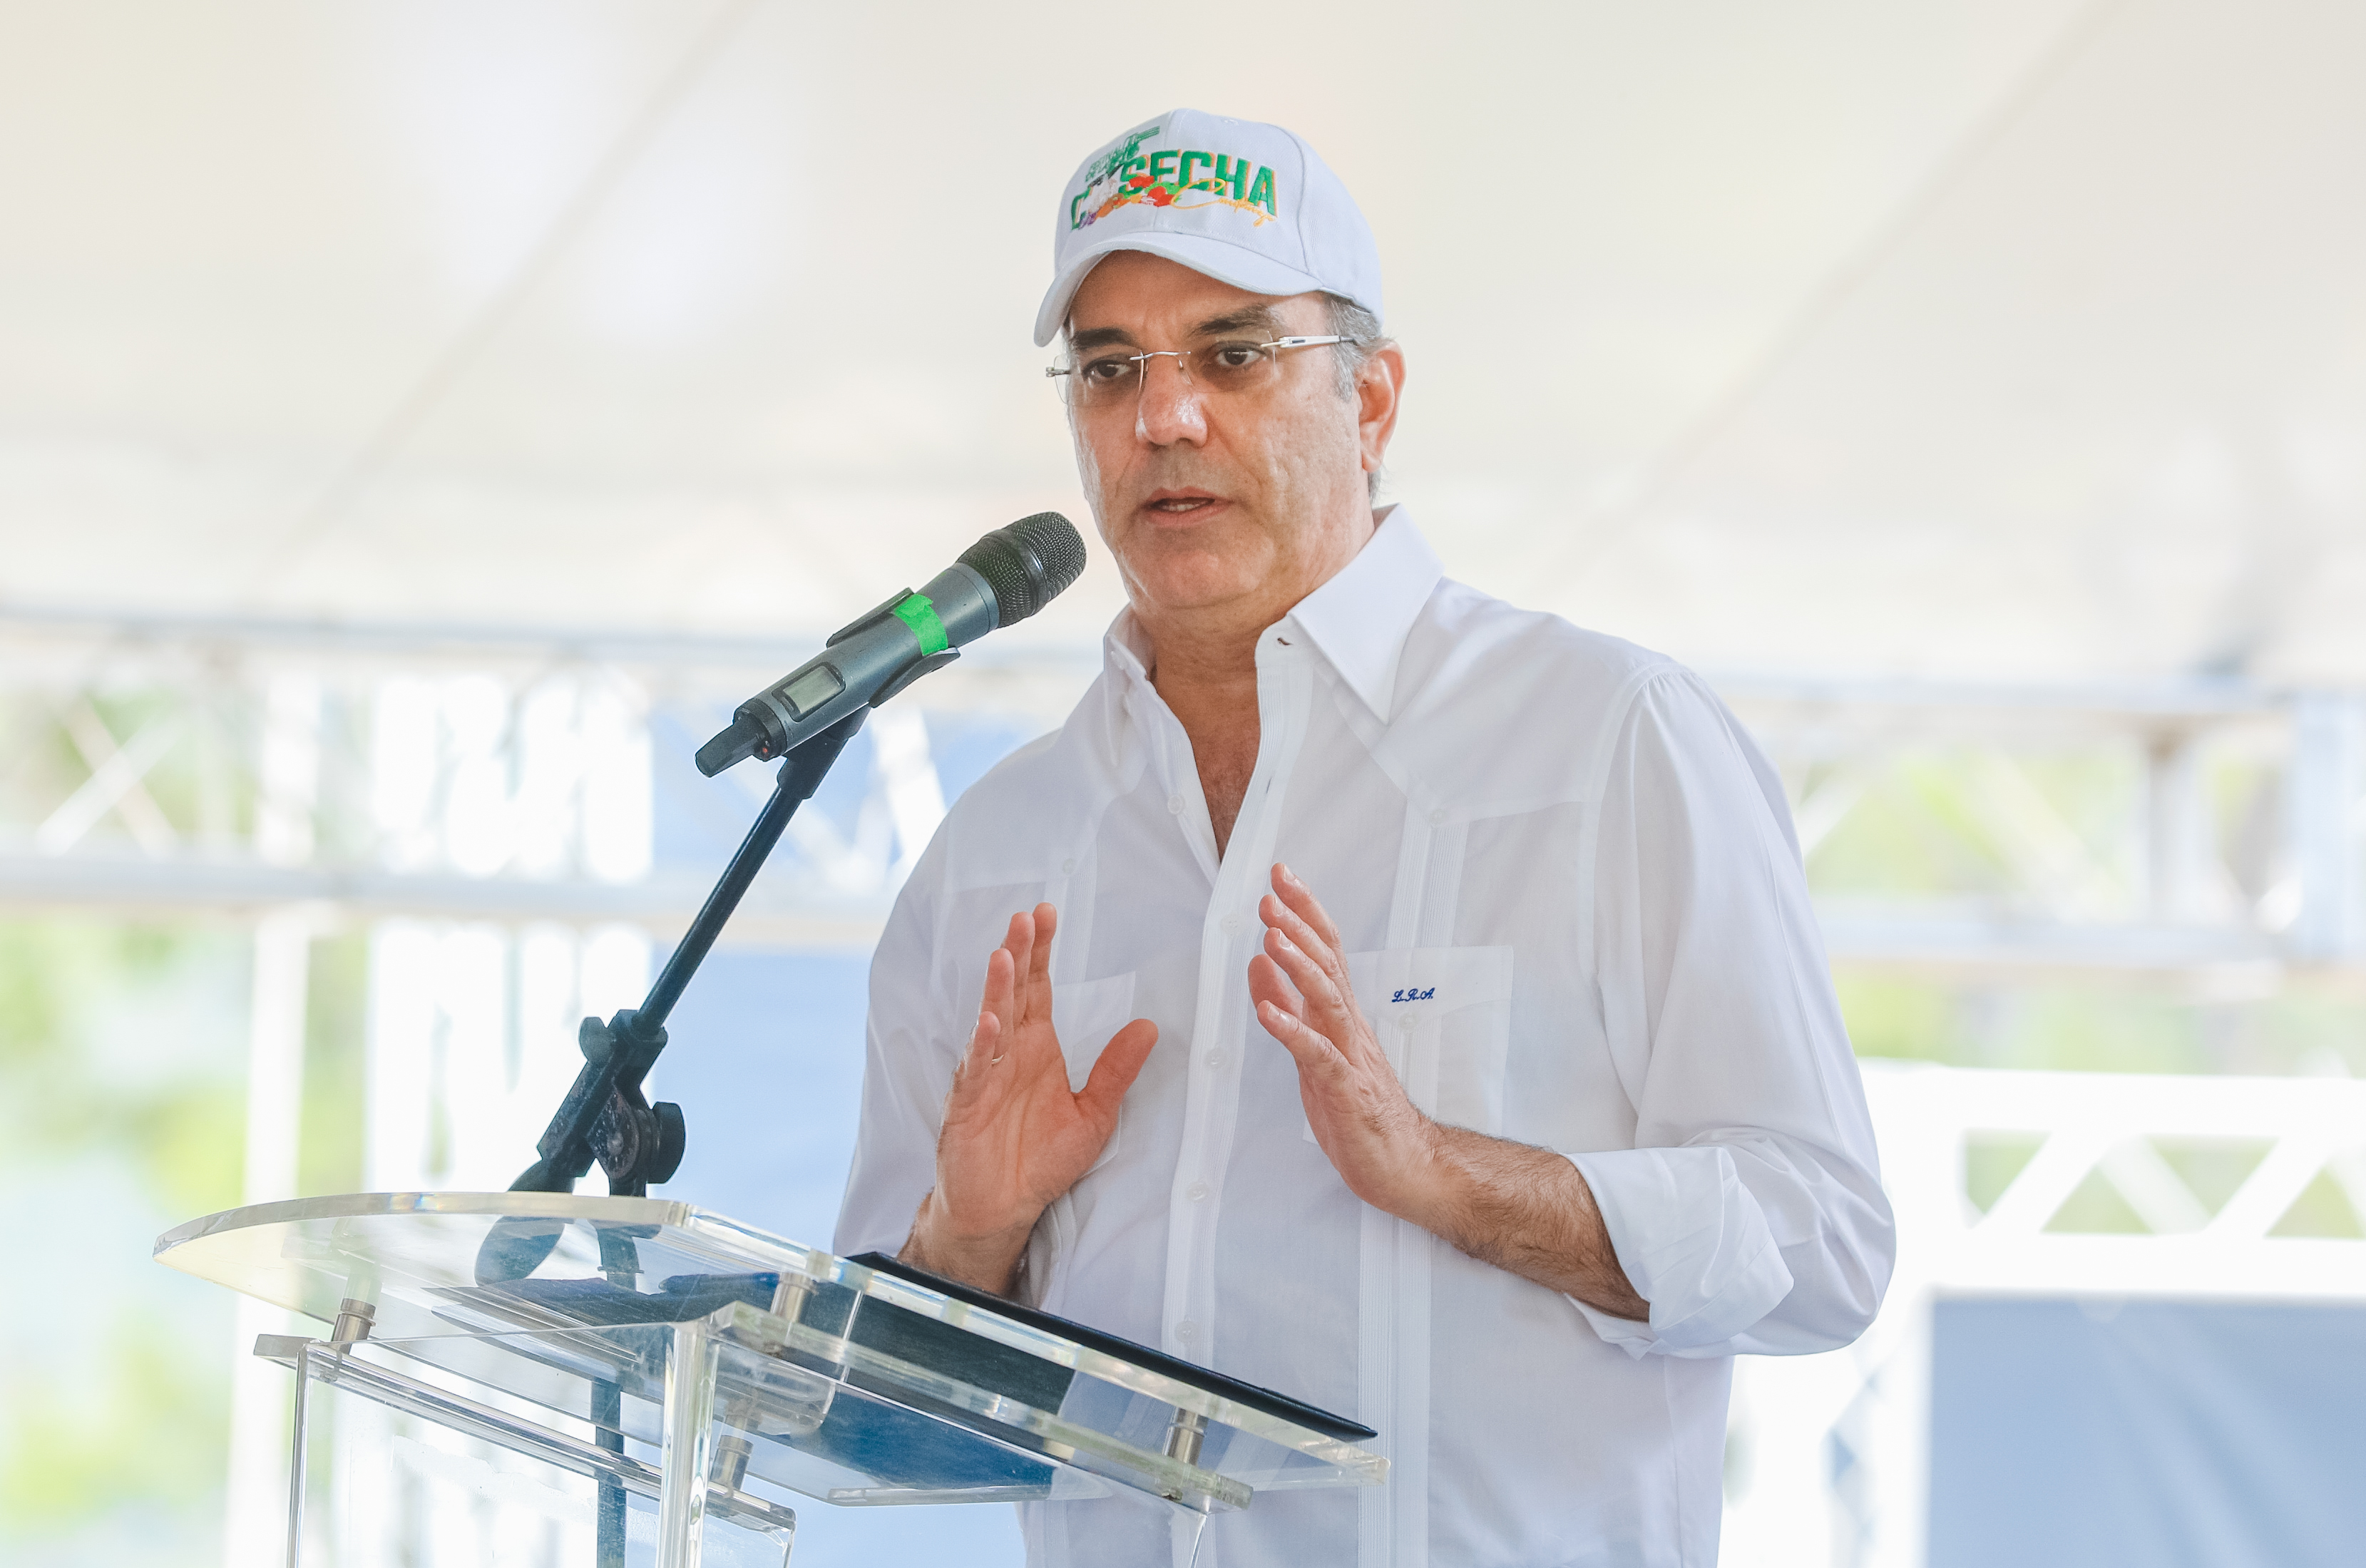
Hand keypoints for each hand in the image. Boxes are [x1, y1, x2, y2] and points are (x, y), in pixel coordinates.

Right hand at [902, 903, 1156, 1293]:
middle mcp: (1008, 1055)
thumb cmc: (1040, 1160)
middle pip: (1012, 994)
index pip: (1037, 990)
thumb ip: (1116, 1071)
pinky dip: (981, 1048)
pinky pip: (974, 1073)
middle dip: (1018, 954)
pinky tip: (989, 1022)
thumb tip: (1150, 1027)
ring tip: (1004, 954)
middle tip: (1026, 916)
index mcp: (1036, 1049)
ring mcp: (984, 1078)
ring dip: (995, 989)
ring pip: (990, 1023)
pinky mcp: (967, 1108)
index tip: (1047, 913)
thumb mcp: (1093, 1115)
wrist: (1001, 1208)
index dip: (1042, 952)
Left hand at [1247, 863, 1438, 1216]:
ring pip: (1328, 1001)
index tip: (1282, 876)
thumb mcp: (1311, 1050)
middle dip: (1299, 926)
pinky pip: (1318, 1056)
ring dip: (1299, 967)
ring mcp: (1351, 1057)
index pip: (1327, 951)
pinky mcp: (1346, 1091)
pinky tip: (1270, 1012)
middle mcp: (1350, 1028)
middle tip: (1272, 895)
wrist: (1404, 1164)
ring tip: (1273, 939)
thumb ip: (1288, 1005)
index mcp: (1342, 1016)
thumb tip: (1260, 962)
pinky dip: (1293, 1032)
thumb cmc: (1358, 1110)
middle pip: (1328, 965)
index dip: (1305, 911)